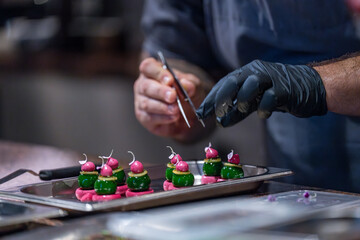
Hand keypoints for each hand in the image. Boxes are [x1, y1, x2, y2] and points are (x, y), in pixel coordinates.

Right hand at [134, 57, 203, 139]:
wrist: (188, 113)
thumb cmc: (186, 93)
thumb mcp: (193, 85)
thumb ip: (190, 84)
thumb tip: (186, 84)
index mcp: (152, 71)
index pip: (148, 67)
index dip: (158, 73)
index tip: (170, 80)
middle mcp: (143, 85)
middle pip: (146, 86)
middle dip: (160, 92)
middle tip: (173, 96)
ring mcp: (141, 101)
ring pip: (146, 103)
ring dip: (162, 107)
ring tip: (176, 109)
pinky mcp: (144, 117)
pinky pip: (149, 117)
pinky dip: (163, 118)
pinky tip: (173, 117)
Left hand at [196, 60, 326, 126]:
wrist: (310, 86)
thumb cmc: (277, 93)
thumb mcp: (253, 101)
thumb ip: (237, 111)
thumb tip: (220, 123)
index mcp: (247, 73)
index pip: (224, 83)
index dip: (211, 98)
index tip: (201, 113)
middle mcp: (257, 72)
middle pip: (234, 81)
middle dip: (221, 98)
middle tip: (215, 115)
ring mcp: (272, 78)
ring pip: (252, 83)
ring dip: (242, 99)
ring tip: (238, 111)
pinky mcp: (286, 88)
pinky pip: (272, 96)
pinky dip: (264, 107)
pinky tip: (261, 115)